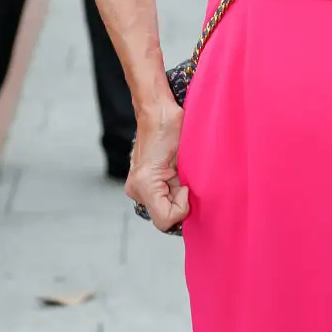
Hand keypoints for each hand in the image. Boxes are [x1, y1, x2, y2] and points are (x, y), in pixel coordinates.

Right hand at [126, 103, 188, 233]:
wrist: (157, 111)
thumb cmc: (170, 127)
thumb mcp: (185, 157)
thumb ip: (187, 185)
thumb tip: (194, 202)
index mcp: (144, 184)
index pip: (166, 220)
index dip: (182, 207)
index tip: (186, 185)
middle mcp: (136, 189)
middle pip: (164, 216)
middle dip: (179, 202)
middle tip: (185, 179)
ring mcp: (137, 187)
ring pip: (163, 208)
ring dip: (176, 196)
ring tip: (180, 174)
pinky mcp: (142, 182)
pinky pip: (160, 198)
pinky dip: (171, 191)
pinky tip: (175, 175)